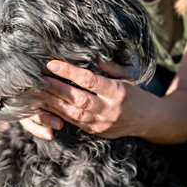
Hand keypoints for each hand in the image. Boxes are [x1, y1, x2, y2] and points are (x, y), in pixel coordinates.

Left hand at [20, 59, 148, 139]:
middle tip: (38, 79)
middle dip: (57, 89)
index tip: (52, 63)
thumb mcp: (127, 76)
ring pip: (73, 114)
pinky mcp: (96, 132)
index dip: (69, 72)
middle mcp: (110, 110)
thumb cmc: (136, 93)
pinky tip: (46, 106)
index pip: (90, 81)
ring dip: (53, 103)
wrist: (149, 120)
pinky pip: (74, 123)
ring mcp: (102, 124)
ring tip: (37, 92)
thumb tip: (91, 54)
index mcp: (119, 92)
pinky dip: (58, 114)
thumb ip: (109, 67)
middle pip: (79, 99)